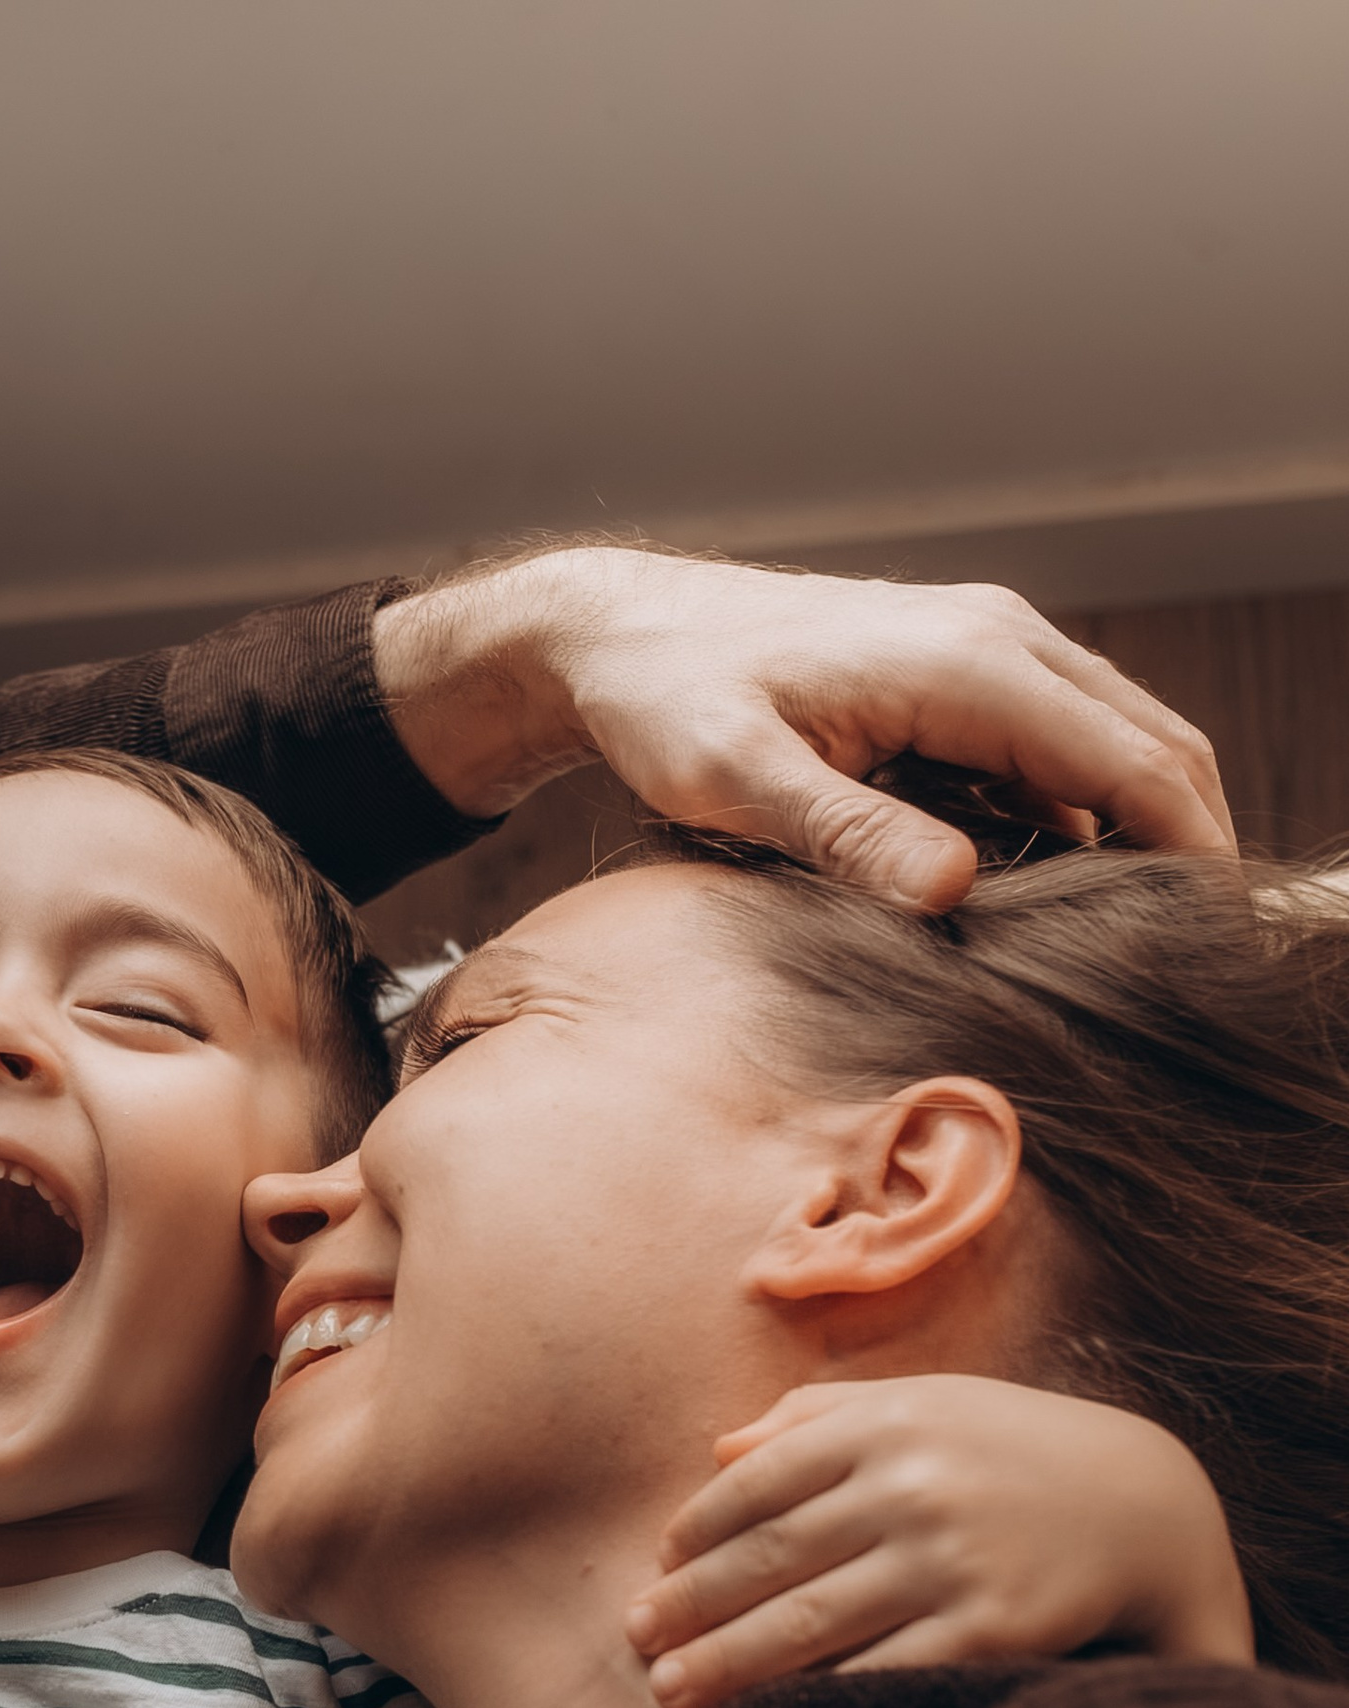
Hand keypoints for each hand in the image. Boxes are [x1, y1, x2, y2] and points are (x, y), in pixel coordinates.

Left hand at [374, 545, 1234, 910]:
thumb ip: (846, 833)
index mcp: (970, 663)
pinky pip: (1050, 746)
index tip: (1204, 946)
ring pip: (1110, 743)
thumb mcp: (737, 778)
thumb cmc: (666, 698)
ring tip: (1118, 942)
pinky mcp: (955, 674)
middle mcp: (999, 640)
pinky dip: (1072, 811)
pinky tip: (1033, 891)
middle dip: (1187, 846)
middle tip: (1181, 961)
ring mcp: (983, 649)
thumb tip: (954, 890)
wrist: (619, 631)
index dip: (1190, 854)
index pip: (1134, 763)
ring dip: (1131, 830)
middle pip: (1152, 746)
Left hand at [626, 1376, 1255, 1707]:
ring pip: (812, 1621)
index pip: (757, 1482)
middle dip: (692, 1606)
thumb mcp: (923, 1404)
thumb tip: (717, 1451)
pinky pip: (883, 1670)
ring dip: (729, 1663)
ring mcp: (952, 1559)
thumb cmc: (1011, 1450)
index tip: (657, 1569)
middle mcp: (912, 1487)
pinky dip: (817, 1698)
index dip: (697, 1532)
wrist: (1151, 1505)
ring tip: (672, 1693)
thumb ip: (816, 1418)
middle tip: (637, 1643)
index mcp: (884, 1423)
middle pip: (771, 1558)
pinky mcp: (994, 1628)